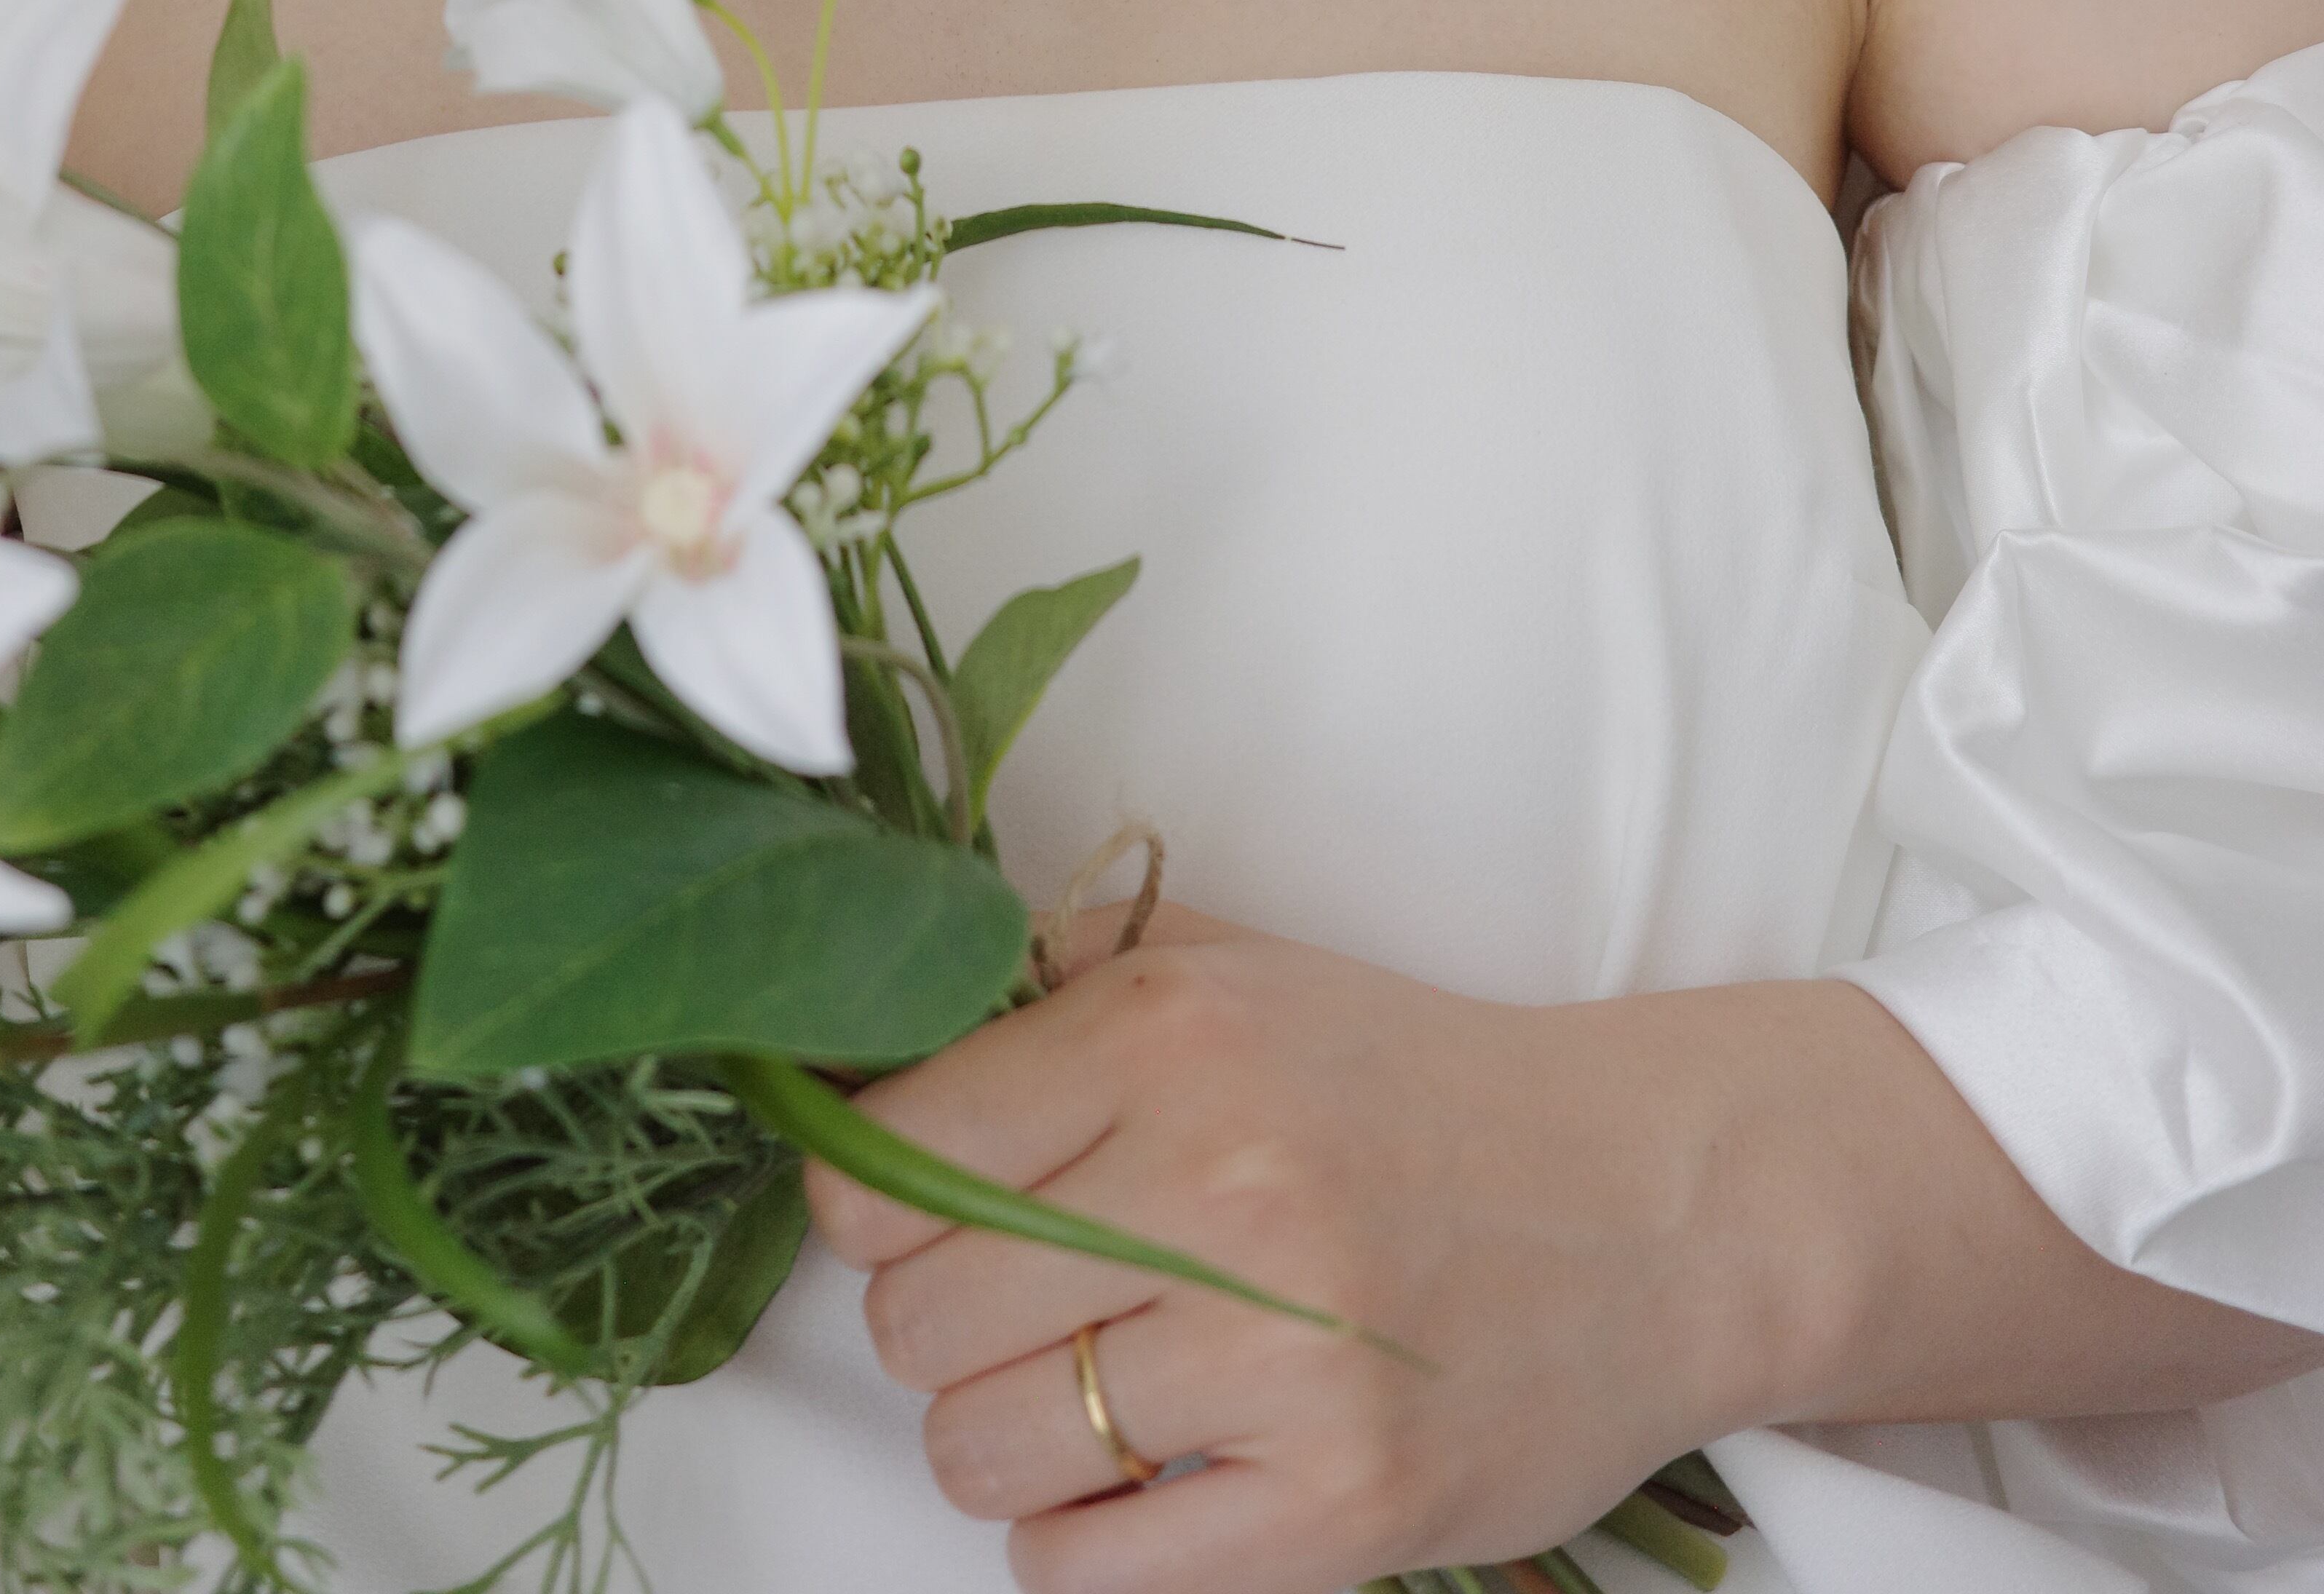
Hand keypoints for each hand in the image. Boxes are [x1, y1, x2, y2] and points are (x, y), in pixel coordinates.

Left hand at [804, 902, 1738, 1592]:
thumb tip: (851, 1057)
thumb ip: (1041, 987)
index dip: (871, 1203)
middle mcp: (1220, 1185)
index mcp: (1169, 1036)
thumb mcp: (1226, 970)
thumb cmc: (1412, 1088)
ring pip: (982, 1451)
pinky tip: (1139, 1478)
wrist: (1653, 1206)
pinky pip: (1087, 1572)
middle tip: (1024, 1306)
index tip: (914, 1212)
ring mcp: (1285, 1360)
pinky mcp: (1343, 1507)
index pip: (885, 1162)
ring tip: (1095, 1390)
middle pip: (916, 1318)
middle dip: (940, 1325)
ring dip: (1006, 1438)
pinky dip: (1074, 1543)